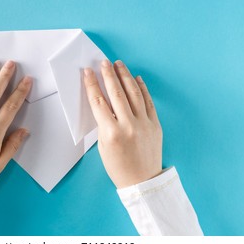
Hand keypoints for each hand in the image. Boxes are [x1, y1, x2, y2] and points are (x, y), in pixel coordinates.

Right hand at [83, 59, 161, 188]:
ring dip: (125, 76)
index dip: (92, 84)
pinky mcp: (155, 124)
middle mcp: (128, 125)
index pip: (98, 102)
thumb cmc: (118, 166)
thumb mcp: (103, 146)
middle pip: (116, 93)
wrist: (142, 180)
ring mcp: (144, 123)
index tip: (88, 72)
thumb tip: (103, 103)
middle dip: (108, 75)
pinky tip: (136, 78)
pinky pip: (148, 101)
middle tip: (104, 62)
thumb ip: (103, 123)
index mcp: (111, 132)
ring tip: (119, 65)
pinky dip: (142, 88)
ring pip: (133, 93)